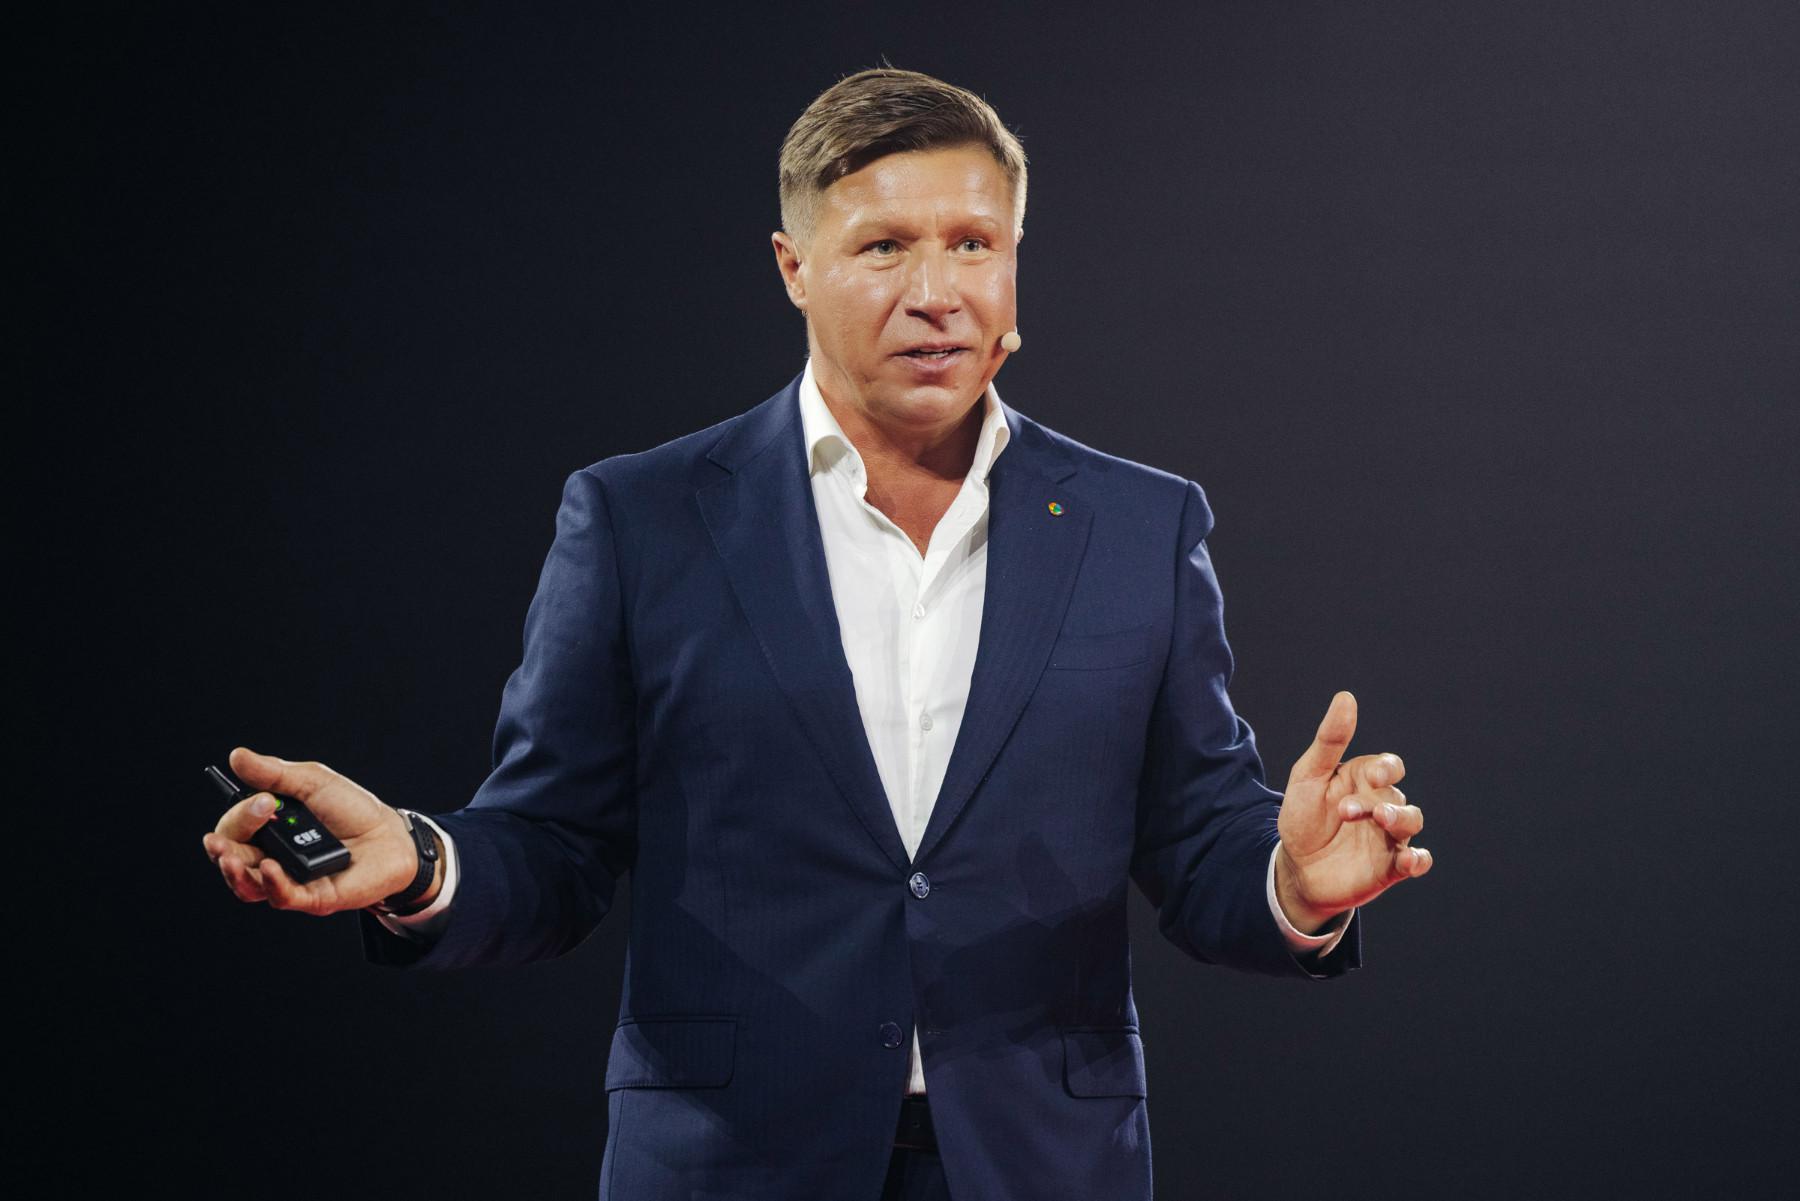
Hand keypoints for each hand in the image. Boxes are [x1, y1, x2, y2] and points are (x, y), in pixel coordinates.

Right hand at [200, 747, 425, 915]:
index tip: (264, 801)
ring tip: (229, 859)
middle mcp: (272, 857)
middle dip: (222, 850)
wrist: (392, 834)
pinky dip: (272, 884)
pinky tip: (269, 869)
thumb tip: (238, 756)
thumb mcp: (313, 782)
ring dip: (234, 874)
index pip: (235, 829)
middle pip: (233, 859)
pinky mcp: (313, 897)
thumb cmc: (353, 809)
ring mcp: (291, 880)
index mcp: (269, 829)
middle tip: (219, 841)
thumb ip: (275, 773)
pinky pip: (283, 897)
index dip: (240, 817)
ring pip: (249, 886)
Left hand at [1274, 691, 1431, 931]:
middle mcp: (1382, 804)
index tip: (1374, 775)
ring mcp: (1389, 836)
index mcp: (1364, 780)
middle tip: (1347, 811)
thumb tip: (1346, 697)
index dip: (1387, 768)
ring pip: (1412, 821)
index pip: (1390, 766)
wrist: (1295, 867)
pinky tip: (1409, 861)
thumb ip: (1329, 740)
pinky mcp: (1390, 867)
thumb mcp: (1308, 776)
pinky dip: (1418, 860)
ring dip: (1400, 819)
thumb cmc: (1302, 817)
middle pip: (1396, 795)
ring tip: (1380, 820)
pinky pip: (1416, 861)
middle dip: (1378, 801)